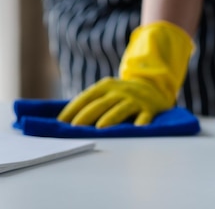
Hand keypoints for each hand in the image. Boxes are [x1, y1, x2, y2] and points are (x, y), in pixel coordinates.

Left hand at [57, 21, 193, 127]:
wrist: (153, 87)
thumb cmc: (122, 95)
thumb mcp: (108, 92)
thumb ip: (92, 103)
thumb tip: (65, 122)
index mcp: (106, 86)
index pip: (86, 97)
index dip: (72, 109)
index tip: (61, 122)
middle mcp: (120, 92)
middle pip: (101, 104)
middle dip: (86, 115)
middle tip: (75, 128)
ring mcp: (135, 100)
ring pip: (121, 109)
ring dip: (110, 118)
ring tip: (100, 128)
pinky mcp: (149, 109)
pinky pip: (145, 116)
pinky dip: (142, 122)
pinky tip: (137, 129)